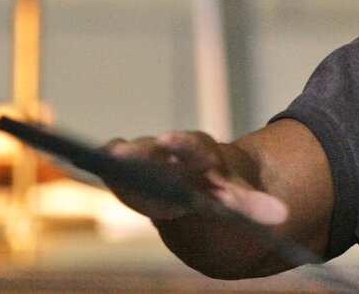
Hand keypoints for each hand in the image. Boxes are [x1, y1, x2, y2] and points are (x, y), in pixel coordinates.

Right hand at [105, 131, 287, 224]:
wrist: (202, 178)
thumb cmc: (220, 188)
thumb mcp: (239, 198)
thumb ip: (255, 207)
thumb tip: (284, 217)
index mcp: (201, 155)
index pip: (192, 146)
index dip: (178, 145)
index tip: (166, 142)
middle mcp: (171, 151)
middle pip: (153, 150)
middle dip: (136, 152)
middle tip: (117, 152)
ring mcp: (147, 158)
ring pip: (131, 157)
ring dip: (116, 161)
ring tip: (99, 159)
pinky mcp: (128, 168)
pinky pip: (112, 166)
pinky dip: (100, 165)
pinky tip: (74, 159)